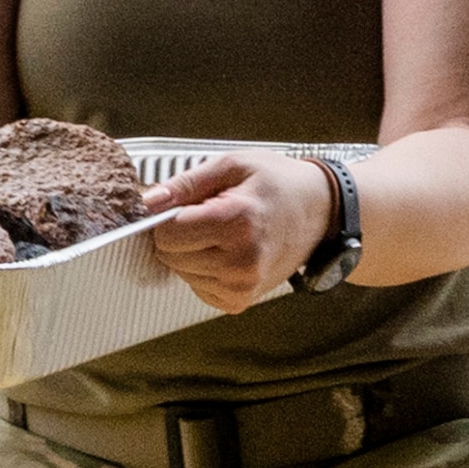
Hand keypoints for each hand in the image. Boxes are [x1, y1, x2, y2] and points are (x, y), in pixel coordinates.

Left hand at [142, 153, 334, 313]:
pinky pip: (197, 287)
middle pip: (169, 255)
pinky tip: (227, 252)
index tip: (186, 204)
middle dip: (179, 234)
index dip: (168, 215)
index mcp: (236, 222)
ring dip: (191, 252)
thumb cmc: (277, 184)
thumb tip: (147, 202)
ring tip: (223, 233)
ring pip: (180, 272)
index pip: (166, 233)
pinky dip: (204, 270)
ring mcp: (241, 286)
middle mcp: (240, 262)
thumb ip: (185, 184)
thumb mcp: (232, 166)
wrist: (320, 213)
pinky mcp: (240, 301)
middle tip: (209, 215)